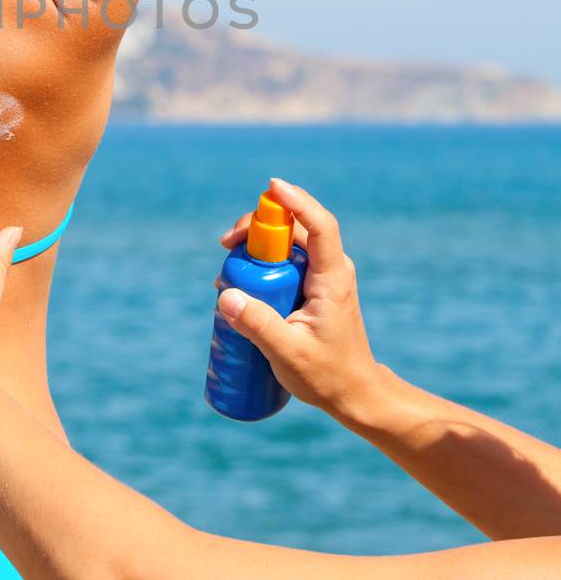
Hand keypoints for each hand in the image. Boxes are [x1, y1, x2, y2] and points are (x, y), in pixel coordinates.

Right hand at [216, 178, 380, 418]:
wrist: (354, 393)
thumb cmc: (328, 375)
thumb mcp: (288, 353)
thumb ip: (258, 325)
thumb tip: (225, 295)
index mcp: (332, 278)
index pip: (320, 226)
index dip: (297, 201)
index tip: (272, 186)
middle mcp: (331, 269)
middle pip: (296, 227)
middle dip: (259, 225)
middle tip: (226, 244)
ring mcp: (323, 277)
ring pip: (289, 243)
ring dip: (257, 246)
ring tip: (227, 271)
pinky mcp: (313, 288)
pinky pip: (286, 261)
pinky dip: (262, 263)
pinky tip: (241, 284)